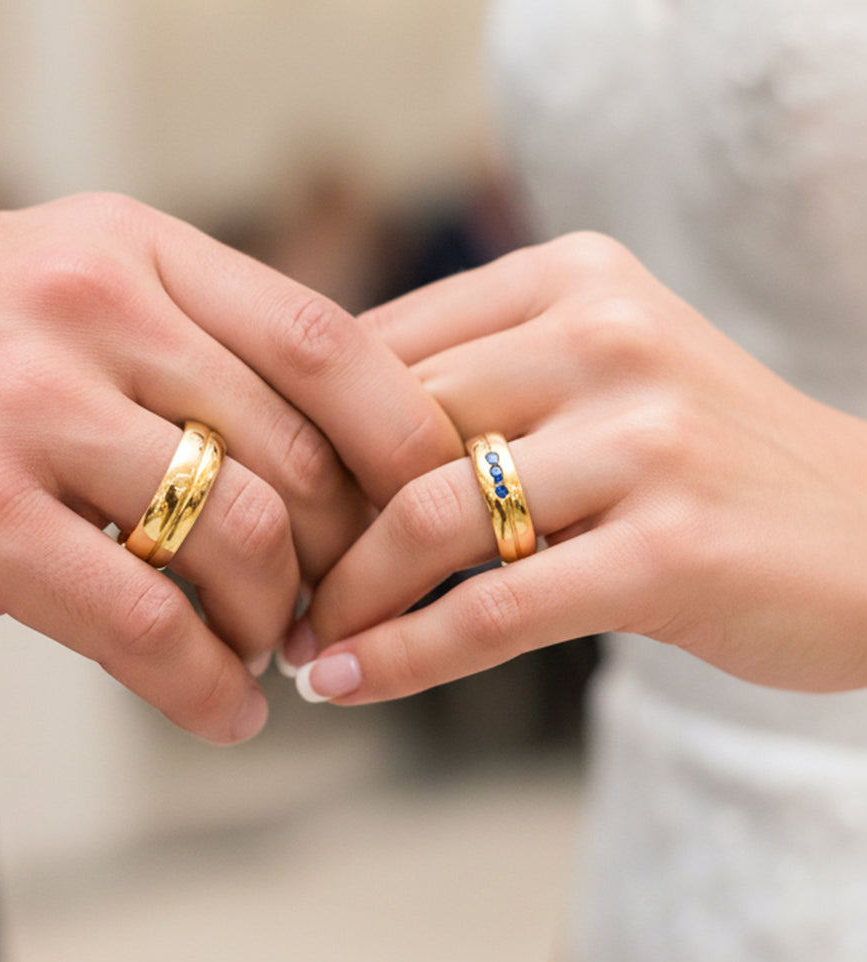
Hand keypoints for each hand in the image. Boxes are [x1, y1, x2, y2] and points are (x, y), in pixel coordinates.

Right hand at [0, 194, 461, 741]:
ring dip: (274, 619)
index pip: (324, 335)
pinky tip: (225, 712)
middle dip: (341, 551)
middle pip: (296, 451)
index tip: (428, 501)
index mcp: (127, 247)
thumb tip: (310, 436)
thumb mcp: (54, 292)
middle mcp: (88, 306)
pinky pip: (144, 622)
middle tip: (334, 601)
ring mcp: (27, 405)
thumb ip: (179, 340)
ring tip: (266, 652)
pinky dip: (206, 686)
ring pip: (237, 536)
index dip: (401, 430)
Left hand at [285, 232, 866, 700]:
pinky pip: (492, 610)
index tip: (257, 504)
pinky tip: (345, 684)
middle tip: (264, 585)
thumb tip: (311, 447)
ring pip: (425, 518)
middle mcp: (604, 335)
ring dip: (342, 598)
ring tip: (301, 644)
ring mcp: (644, 437)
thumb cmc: (704, 461)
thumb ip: (474, 385)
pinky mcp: (672, 545)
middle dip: (309, 523)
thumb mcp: (597, 380)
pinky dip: (401, 655)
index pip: (376, 349)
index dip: (297, 437)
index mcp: (570, 278)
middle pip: (387, 430)